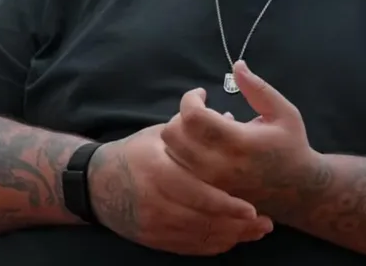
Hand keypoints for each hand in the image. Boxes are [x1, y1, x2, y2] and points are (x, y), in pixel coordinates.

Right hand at [87, 123, 273, 255]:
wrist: (99, 184)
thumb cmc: (137, 153)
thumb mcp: (160, 135)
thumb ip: (195, 132)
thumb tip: (232, 118)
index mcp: (158, 171)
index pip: (198, 194)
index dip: (227, 205)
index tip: (253, 208)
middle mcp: (155, 201)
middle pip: (203, 221)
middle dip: (237, 225)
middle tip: (265, 222)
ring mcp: (154, 224)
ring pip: (200, 237)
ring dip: (232, 237)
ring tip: (257, 230)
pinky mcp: (154, 240)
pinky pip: (190, 247)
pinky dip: (215, 244)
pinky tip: (233, 237)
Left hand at [160, 61, 319, 210]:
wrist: (299, 190)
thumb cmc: (291, 146)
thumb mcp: (283, 112)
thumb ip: (257, 88)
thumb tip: (236, 65)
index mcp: (238, 142)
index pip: (193, 116)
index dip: (191, 98)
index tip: (202, 94)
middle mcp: (219, 165)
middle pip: (173, 134)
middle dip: (181, 116)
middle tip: (200, 112)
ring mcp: (210, 183)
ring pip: (171, 153)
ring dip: (180, 135)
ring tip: (202, 130)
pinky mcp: (206, 194)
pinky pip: (178, 170)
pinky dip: (181, 154)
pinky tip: (202, 148)